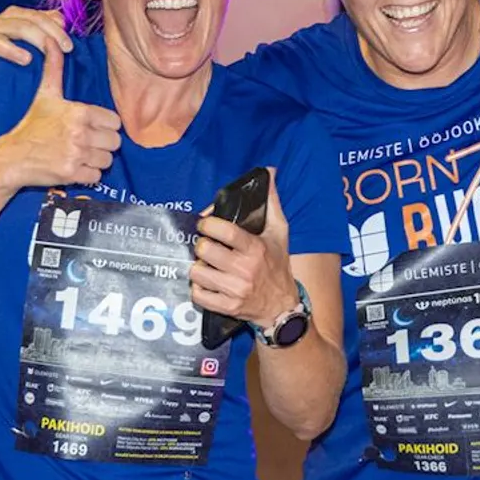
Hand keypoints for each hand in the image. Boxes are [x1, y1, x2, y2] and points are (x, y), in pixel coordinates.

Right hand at [0, 7, 72, 79]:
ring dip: (11, 50)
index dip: (54, 30)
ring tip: (27, 60)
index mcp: (11, 16)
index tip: (69, 47)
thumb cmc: (17, 52)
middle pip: (18, 26)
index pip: (34, 17)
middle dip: (40, 39)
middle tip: (58, 53)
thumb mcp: (34, 38)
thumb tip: (61, 20)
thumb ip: (47, 26)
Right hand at [0, 46, 120, 187]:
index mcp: (79, 112)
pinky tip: (74, 167)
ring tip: (80, 155)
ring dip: (96, 160)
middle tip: (86, 143)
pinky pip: (96, 176)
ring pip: (107, 160)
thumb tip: (53, 42)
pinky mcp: (72, 174)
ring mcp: (77, 154)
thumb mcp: (45, 95)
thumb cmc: (31, 125)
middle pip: (114, 142)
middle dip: (103, 144)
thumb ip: (54, 69)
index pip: (115, 122)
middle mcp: (80, 133)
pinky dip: (88, 175)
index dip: (105, 126)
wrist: (11, 157)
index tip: (91, 128)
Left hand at [190, 172, 296, 328]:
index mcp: (255, 248)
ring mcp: (235, 290)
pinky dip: (198, 288)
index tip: (205, 224)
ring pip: (197, 273)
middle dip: (201, 246)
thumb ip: (272, 202)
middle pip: (205, 251)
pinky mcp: (227, 307)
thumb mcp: (279, 232)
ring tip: (206, 265)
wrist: (282, 305)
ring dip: (198, 267)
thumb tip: (269, 172)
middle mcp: (245, 269)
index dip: (208, 224)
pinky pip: (199, 295)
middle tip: (206, 246)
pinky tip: (207, 283)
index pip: (224, 231)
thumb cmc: (278, 264)